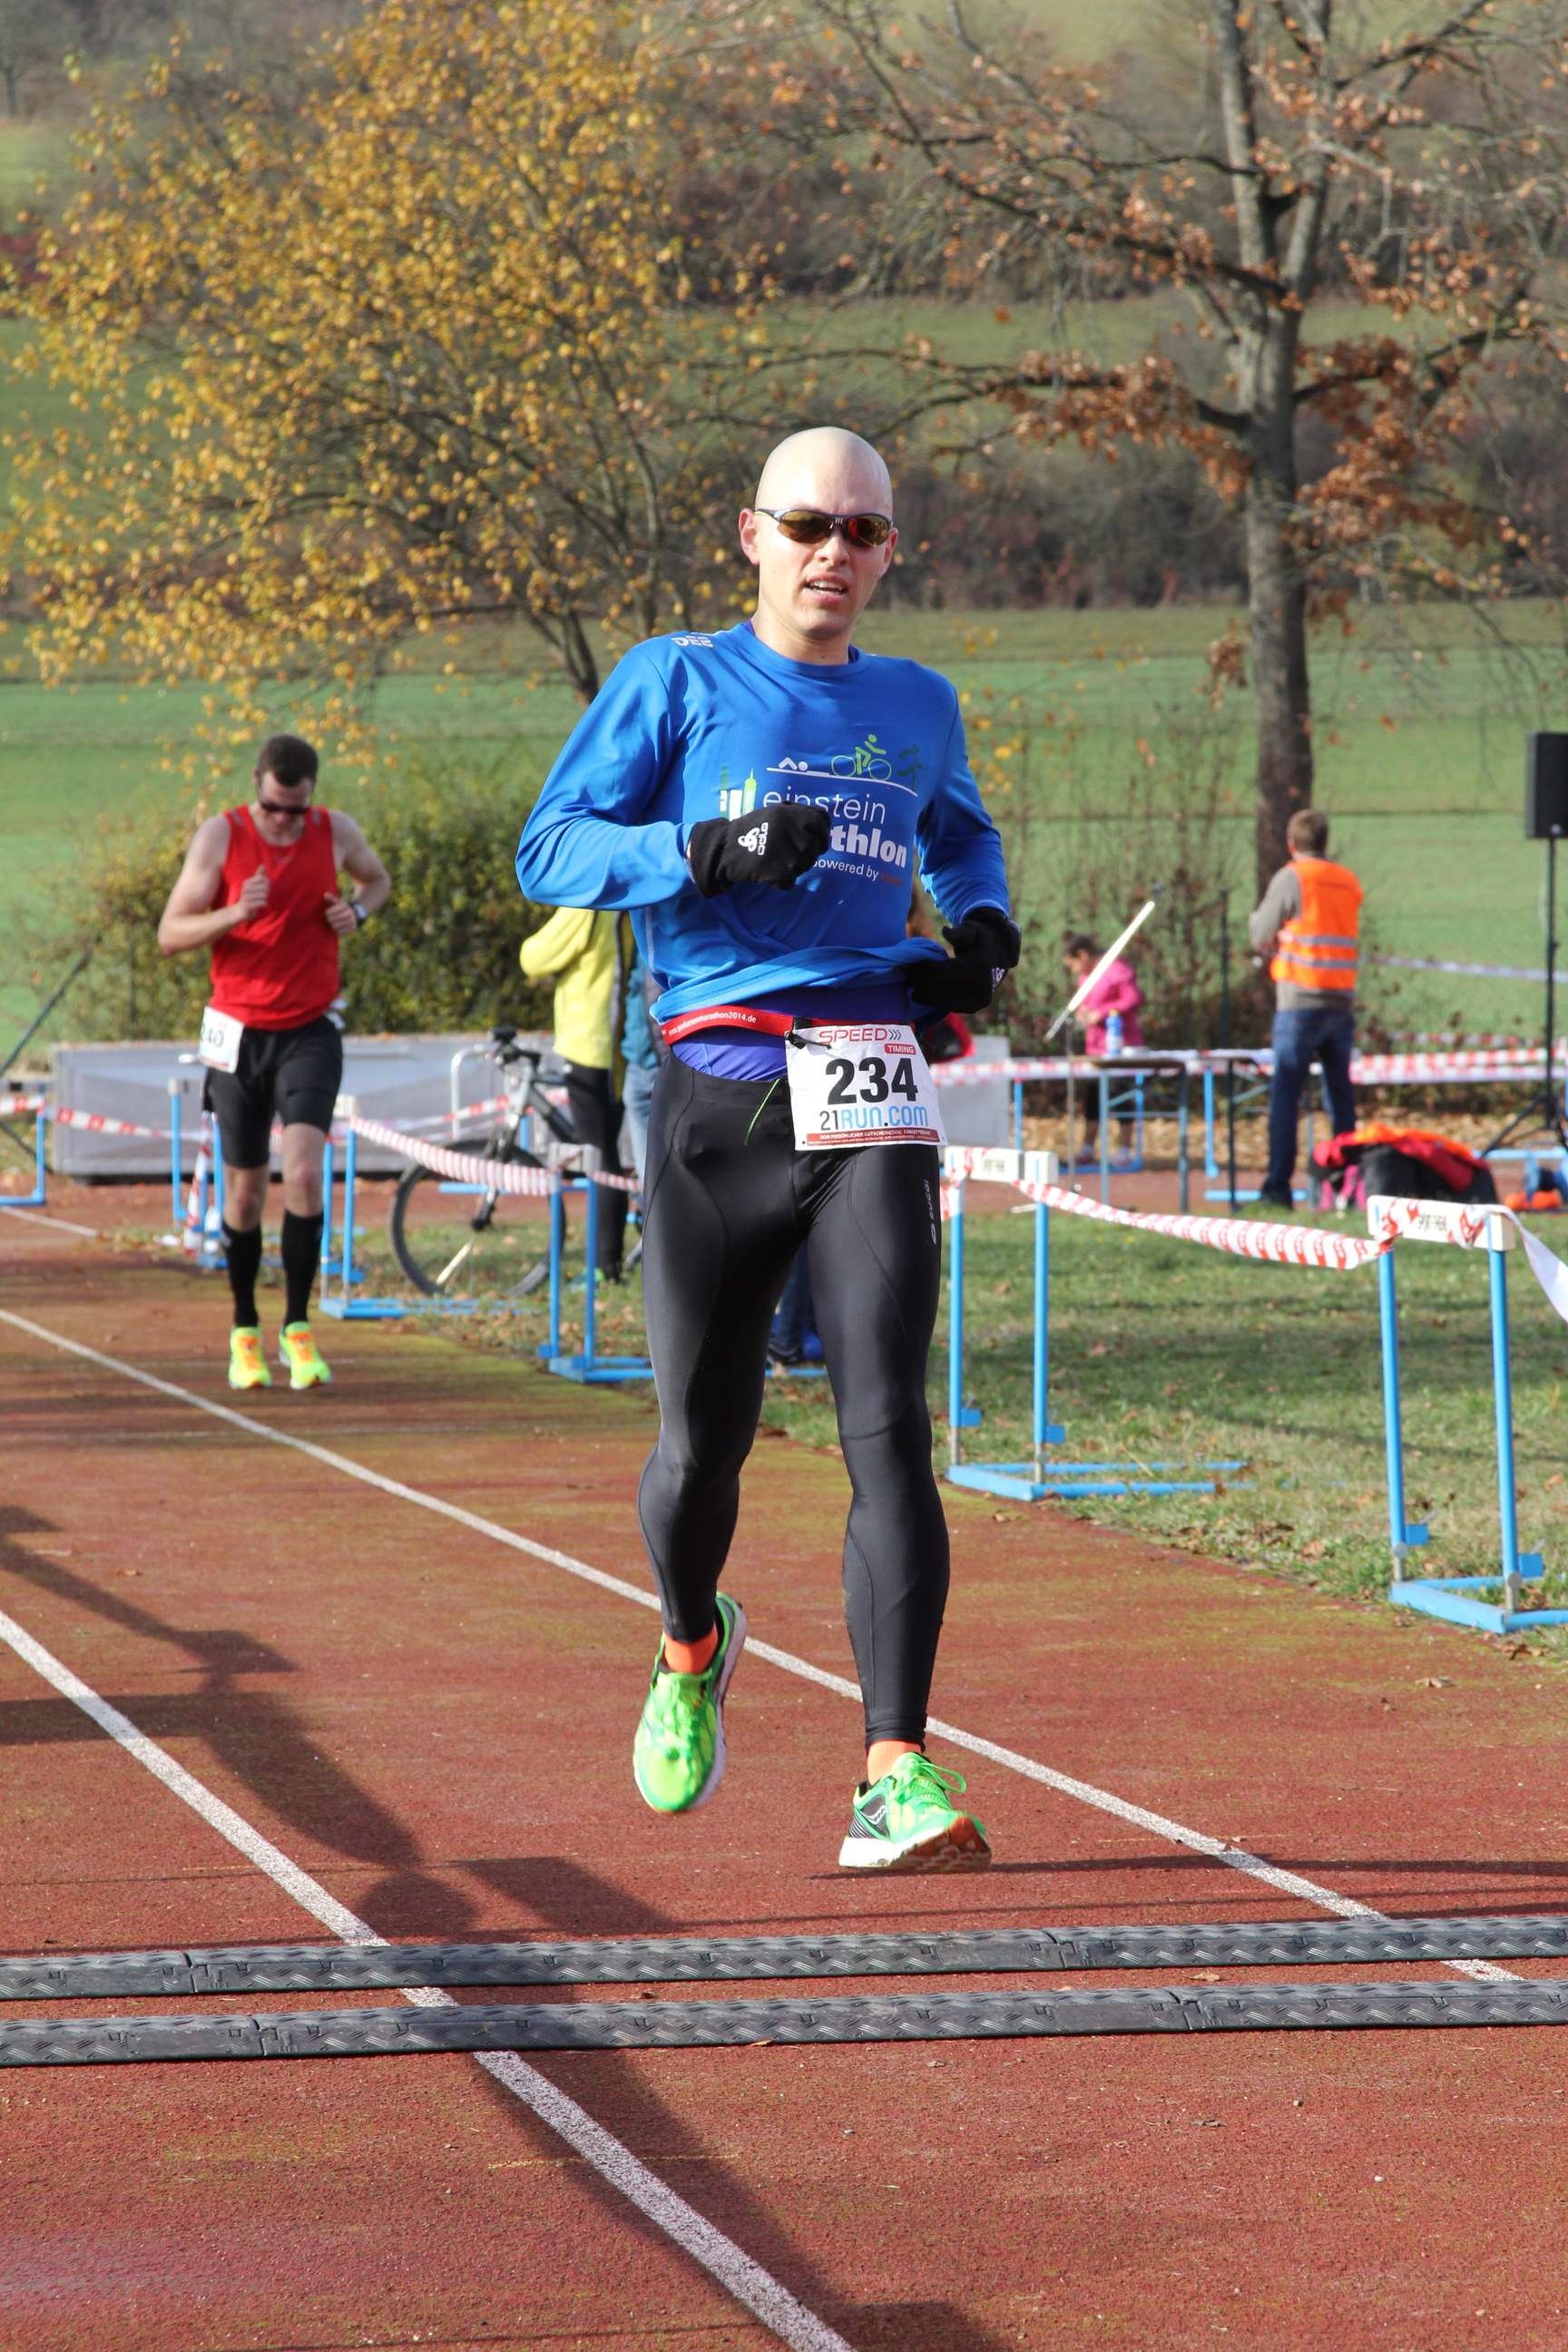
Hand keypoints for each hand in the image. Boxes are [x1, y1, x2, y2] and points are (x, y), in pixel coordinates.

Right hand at [233, 870, 269, 922]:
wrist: (241, 910)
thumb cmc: (250, 896)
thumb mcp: (253, 885)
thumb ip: (258, 876)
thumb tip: (263, 865)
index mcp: (247, 882)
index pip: (262, 878)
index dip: (266, 883)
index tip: (263, 888)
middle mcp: (245, 889)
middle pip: (265, 887)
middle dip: (266, 892)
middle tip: (261, 896)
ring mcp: (245, 897)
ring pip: (264, 895)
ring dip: (264, 899)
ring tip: (259, 900)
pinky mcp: (247, 906)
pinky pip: (263, 903)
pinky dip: (264, 904)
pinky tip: (259, 905)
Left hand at [323, 890, 359, 936]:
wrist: (355, 913)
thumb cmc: (342, 908)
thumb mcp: (337, 902)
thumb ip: (331, 898)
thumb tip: (326, 894)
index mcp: (343, 906)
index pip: (328, 913)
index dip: (326, 913)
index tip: (327, 913)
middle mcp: (348, 913)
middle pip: (330, 920)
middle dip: (329, 920)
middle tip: (330, 919)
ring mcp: (351, 921)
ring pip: (334, 926)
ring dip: (332, 925)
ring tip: (333, 923)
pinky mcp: (353, 927)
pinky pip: (339, 932)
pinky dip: (337, 930)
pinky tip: (338, 927)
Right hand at [686, 803, 830, 896]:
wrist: (725, 848)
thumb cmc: (751, 828)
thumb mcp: (775, 810)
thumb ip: (798, 812)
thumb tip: (824, 819)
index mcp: (796, 814)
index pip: (824, 822)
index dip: (821, 832)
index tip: (813, 838)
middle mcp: (798, 832)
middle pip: (818, 848)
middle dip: (806, 853)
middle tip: (786, 852)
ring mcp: (792, 854)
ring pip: (806, 866)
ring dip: (793, 867)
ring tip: (774, 859)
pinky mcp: (784, 873)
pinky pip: (791, 882)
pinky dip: (780, 881)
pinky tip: (767, 871)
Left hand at [910, 906, 1020, 1014]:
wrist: (1000, 953)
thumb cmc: (981, 938)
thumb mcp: (972, 929)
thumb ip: (959, 932)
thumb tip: (945, 931)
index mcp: (979, 968)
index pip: (943, 973)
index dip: (924, 971)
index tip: (910, 966)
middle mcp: (980, 988)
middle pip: (941, 989)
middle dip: (921, 983)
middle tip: (907, 976)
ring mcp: (978, 1001)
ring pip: (943, 1001)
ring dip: (925, 994)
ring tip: (912, 986)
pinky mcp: (974, 1007)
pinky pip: (949, 1006)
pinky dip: (935, 1001)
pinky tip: (922, 994)